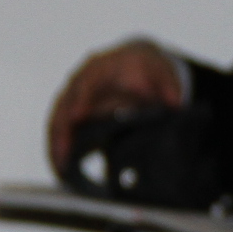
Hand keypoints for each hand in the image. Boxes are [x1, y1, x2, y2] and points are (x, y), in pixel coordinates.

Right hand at [47, 39, 184, 171]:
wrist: (136, 63)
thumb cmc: (148, 69)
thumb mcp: (162, 74)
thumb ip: (169, 88)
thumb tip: (175, 104)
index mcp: (101, 68)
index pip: (87, 82)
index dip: (81, 99)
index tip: (78, 116)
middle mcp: (80, 80)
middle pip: (65, 104)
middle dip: (62, 129)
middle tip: (63, 154)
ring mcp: (72, 96)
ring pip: (58, 119)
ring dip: (57, 143)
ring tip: (60, 168)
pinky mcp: (70, 111)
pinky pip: (60, 129)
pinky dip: (59, 147)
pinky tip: (61, 167)